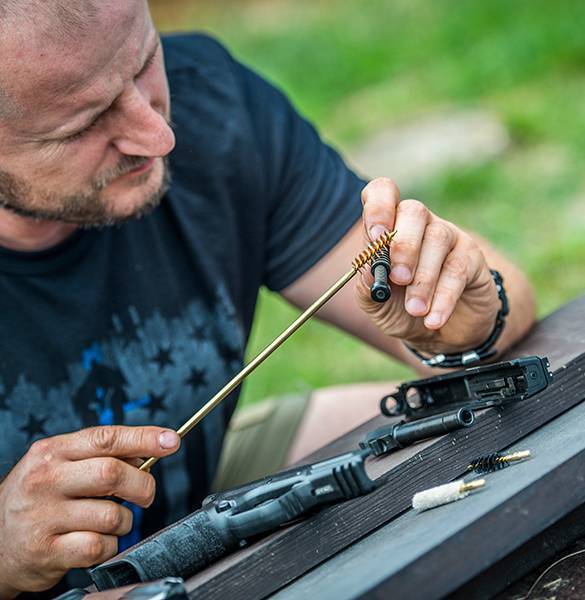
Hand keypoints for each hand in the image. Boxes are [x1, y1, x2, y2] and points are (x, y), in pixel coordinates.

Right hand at [0, 426, 179, 596]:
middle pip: (112, 474)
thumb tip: (149, 450)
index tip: (171, 441)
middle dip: (141, 485)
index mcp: (53, 452)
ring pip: (112, 514)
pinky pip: (99, 547)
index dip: (143, 438)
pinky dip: (109, 545)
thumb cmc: (38, 498)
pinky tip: (96, 541)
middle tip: (145, 494)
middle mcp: (46, 480)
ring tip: (110, 521)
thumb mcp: (60, 465)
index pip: (106, 438)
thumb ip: (100, 455)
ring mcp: (43, 516)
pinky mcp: (47, 551)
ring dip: (124, 521)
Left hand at [356, 178, 499, 355]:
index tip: (375, 236)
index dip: (378, 207)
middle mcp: (419, 224)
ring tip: (415, 310)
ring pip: (437, 239)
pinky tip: (432, 319)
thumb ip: (367, 286)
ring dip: (423, 279)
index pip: (382, 193)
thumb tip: (367, 268)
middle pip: (414, 211)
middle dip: (403, 246)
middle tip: (398, 279)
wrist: (437, 335)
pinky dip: (443, 297)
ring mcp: (447, 236)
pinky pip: (458, 269)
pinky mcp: (471, 257)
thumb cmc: (401, 310)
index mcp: (388, 226)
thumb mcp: (376, 304)